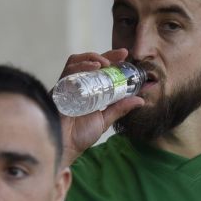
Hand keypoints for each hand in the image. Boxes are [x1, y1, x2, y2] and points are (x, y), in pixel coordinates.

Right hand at [56, 49, 144, 166]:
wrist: (66, 145)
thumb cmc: (81, 135)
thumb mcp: (105, 119)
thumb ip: (120, 108)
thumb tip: (140, 100)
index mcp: (89, 90)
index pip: (100, 69)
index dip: (112, 59)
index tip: (125, 55)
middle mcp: (77, 85)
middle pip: (89, 61)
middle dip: (106, 55)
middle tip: (121, 54)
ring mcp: (67, 85)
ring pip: (76, 61)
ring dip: (92, 58)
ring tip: (104, 64)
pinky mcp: (59, 88)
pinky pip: (67, 71)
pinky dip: (80, 66)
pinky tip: (92, 67)